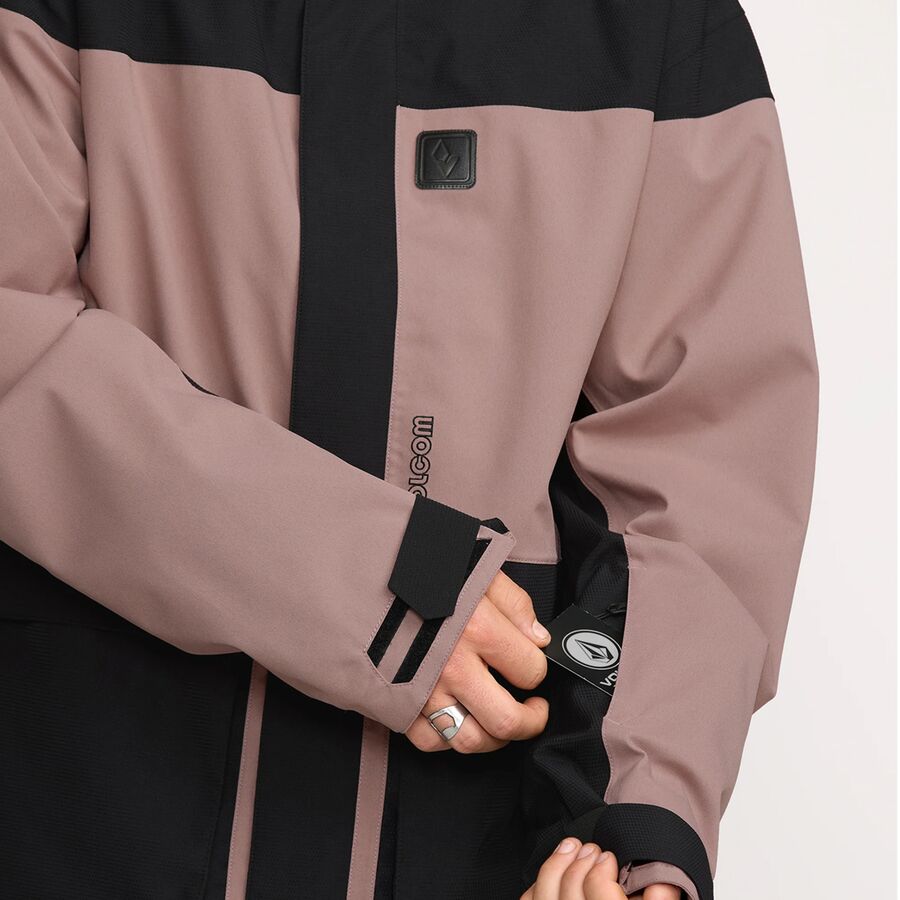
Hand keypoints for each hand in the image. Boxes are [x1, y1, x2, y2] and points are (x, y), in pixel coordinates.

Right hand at [405, 570, 550, 752]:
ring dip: (495, 738)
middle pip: (507, 720)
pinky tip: (460, 719)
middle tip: (536, 711)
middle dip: (531, 721)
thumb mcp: (476, 567)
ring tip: (502, 721)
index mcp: (478, 629)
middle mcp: (453, 667)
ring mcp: (423, 690)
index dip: (539, 669)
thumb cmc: (419, 566)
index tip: (535, 665)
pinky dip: (449, 739)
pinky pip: (430, 741)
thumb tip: (538, 637)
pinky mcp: (396, 703)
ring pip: (470, 740)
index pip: (530, 670)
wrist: (358, 574)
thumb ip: (513, 602)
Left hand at [521, 839, 680, 899]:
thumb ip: (660, 896)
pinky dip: (538, 886)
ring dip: (556, 864)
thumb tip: (662, 874)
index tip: (609, 858)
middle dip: (580, 859)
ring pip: (544, 894)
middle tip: (592, 849)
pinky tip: (551, 876)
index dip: (603, 867)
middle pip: (570, 886)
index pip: (598, 888)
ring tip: (571, 848)